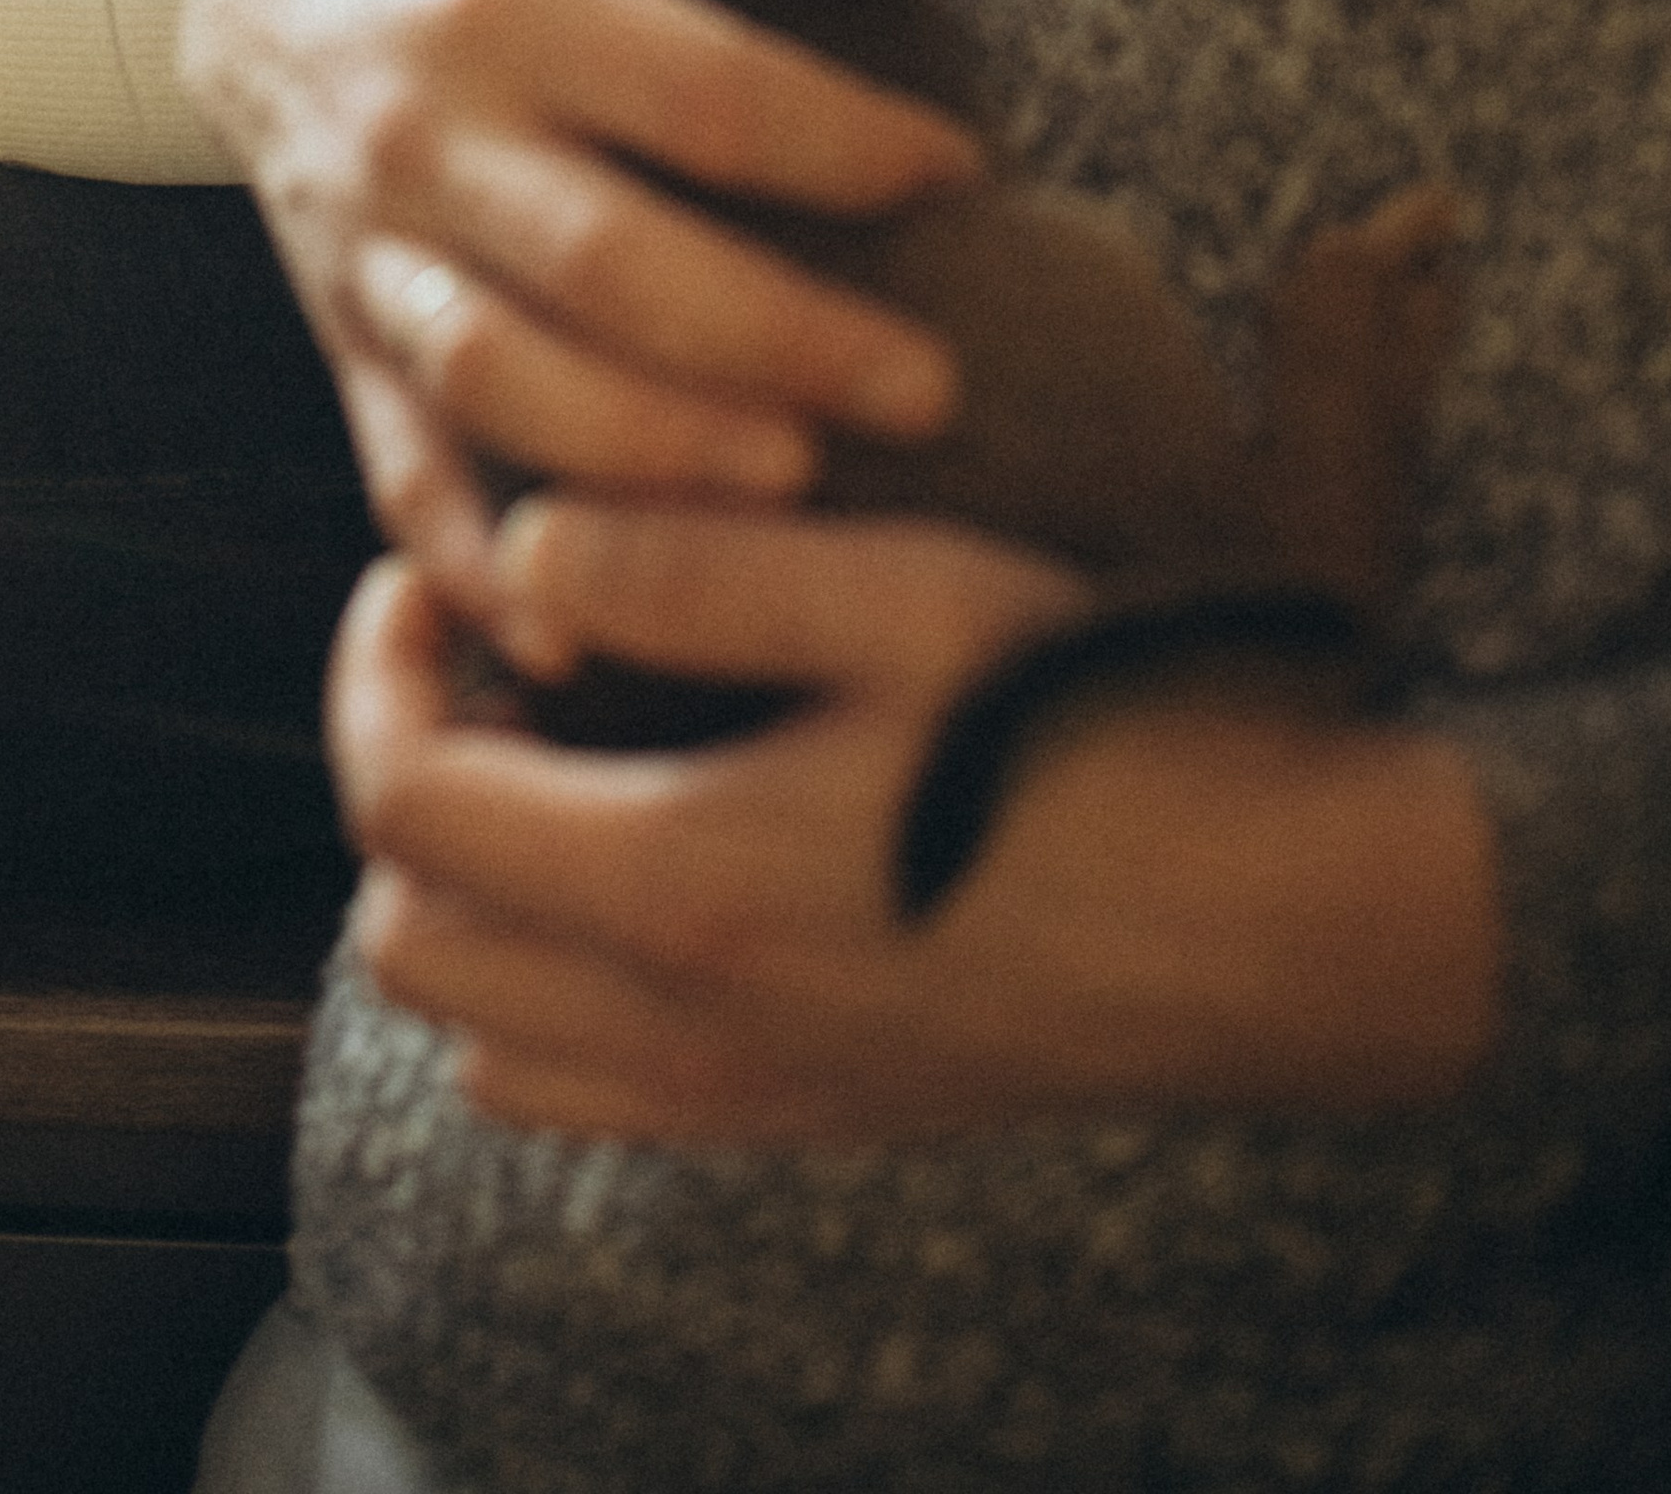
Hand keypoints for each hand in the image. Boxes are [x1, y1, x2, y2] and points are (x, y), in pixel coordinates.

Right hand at [181, 0, 978, 613]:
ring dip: (646, 455)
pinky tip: (574, 640)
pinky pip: (401, 469)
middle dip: (775, 341)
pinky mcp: (347, 341)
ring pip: (505, 382)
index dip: (842, 144)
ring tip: (791, 491)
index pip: (703, 96)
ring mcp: (375, 250)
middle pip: (610, 264)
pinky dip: (475, 566)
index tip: (958, 170)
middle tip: (928, 391)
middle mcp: (430, 132)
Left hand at [334, 504, 1502, 1148]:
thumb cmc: (1111, 733)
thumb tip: (523, 554)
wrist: (1293, 926)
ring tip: (558, 752)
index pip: (406, 807)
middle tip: (490, 653)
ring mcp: (748, 1092)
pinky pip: (593, 1094)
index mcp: (688, 882)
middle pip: (413, 931)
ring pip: (487, 1030)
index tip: (430, 575)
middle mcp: (689, 1024)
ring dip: (474, 889)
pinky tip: (643, 861)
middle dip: (408, 774)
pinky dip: (553, 992)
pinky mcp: (813, 1117)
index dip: (377, 674)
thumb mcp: (907, 593)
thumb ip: (692, 566)